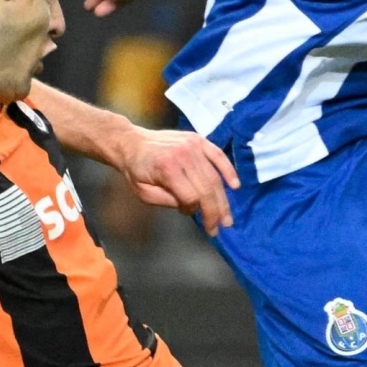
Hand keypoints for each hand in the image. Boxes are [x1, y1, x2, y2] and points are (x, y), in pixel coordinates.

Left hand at [115, 127, 240, 234]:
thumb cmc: (136, 170)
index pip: (190, 196)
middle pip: (206, 188)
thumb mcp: (144, 193)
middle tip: (221, 227)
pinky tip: (235, 185)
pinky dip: (229, 171)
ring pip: (214, 176)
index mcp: (167, 168)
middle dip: (215, 211)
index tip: (188, 213)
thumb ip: (169, 201)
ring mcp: (193, 145)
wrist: (131, 142)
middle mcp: (184, 155)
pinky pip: (218, 155)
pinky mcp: (199, 140)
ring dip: (223, 199)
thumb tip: (192, 207)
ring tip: (227, 216)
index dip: (192, 210)